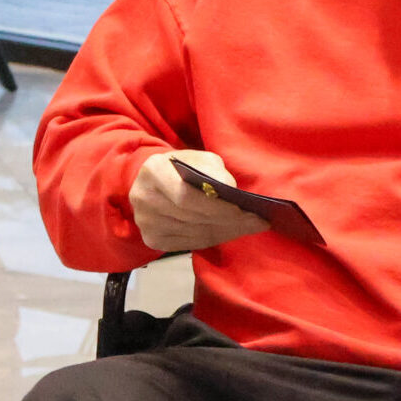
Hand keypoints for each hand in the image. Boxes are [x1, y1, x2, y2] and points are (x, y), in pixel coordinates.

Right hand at [130, 151, 269, 252]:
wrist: (151, 180)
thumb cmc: (181, 166)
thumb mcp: (198, 157)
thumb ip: (213, 169)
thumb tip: (230, 190)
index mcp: (154, 172)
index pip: (186, 196)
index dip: (215, 206)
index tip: (243, 209)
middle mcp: (144, 200)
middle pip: (192, 217)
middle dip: (228, 220)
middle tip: (257, 221)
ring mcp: (146, 223)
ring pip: (193, 233)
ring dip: (226, 232)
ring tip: (250, 226)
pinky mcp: (152, 239)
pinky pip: (189, 243)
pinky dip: (214, 239)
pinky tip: (232, 232)